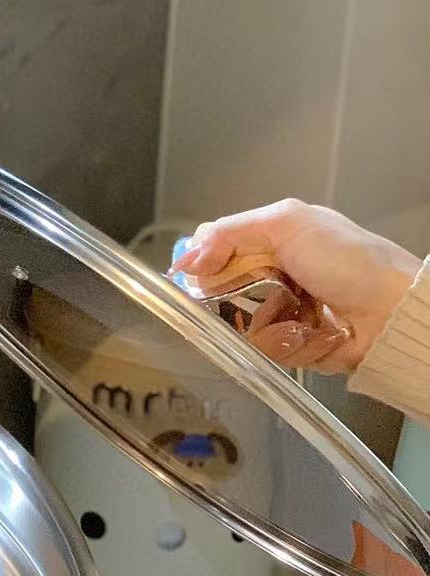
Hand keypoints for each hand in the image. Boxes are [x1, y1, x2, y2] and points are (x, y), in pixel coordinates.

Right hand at [172, 200, 418, 371]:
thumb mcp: (287, 223)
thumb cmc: (347, 259)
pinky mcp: (291, 345)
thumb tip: (184, 258)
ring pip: (239, 327)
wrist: (390, 310)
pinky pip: (265, 351)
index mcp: (271, 239)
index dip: (205, 265)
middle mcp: (273, 274)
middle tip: (263, 293)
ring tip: (296, 317)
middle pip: (220, 294)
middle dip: (235, 300)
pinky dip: (285, 345)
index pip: (214, 252)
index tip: (205, 274)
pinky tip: (309, 335)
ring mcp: (281, 311)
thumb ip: (229, 233)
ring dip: (265, 325)